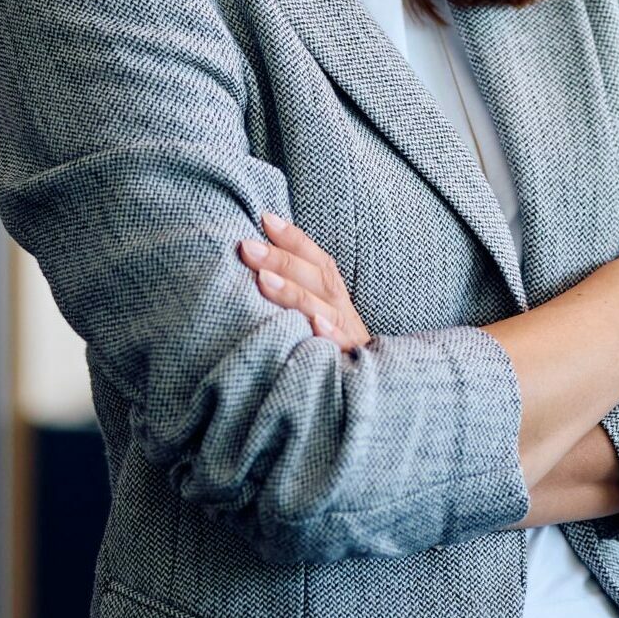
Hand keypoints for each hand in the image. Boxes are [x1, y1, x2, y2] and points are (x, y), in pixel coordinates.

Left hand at [237, 213, 372, 353]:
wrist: (371, 399)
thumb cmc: (329, 353)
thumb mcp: (317, 320)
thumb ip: (297, 294)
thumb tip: (257, 269)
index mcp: (335, 298)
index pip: (318, 261)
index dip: (295, 239)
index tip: (265, 218)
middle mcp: (343, 312)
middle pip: (318, 279)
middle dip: (282, 260)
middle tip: (247, 247)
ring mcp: (350, 337)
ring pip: (325, 310)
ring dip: (296, 293)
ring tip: (264, 280)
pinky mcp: (352, 365)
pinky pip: (343, 349)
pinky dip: (331, 335)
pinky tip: (315, 325)